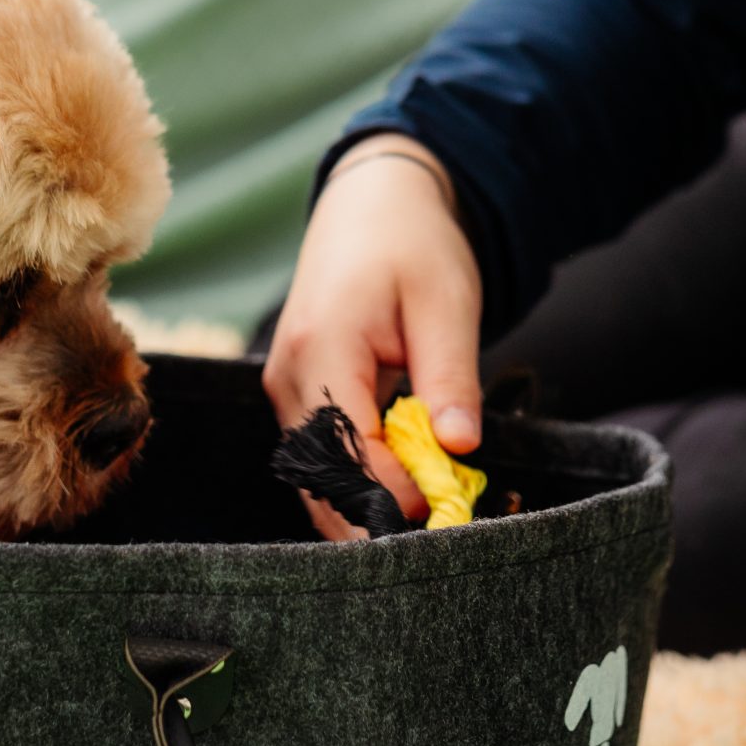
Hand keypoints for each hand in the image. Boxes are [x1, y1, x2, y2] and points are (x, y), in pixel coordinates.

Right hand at [263, 138, 483, 538]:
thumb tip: (459, 448)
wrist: (372, 204)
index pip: (345, 447)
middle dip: (373, 517)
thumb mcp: (446, 303)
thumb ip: (449, 377)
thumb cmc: (412, 245)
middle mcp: (288, 373)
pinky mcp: (296, 393)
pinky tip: (403, 494)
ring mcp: (285, 385)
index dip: (392, 493)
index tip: (444, 516)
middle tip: (437, 541)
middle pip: (319, 475)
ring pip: (314, 475)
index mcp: (322, 344)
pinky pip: (319, 455)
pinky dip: (358, 481)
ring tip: (425, 526)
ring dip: (365, 505)